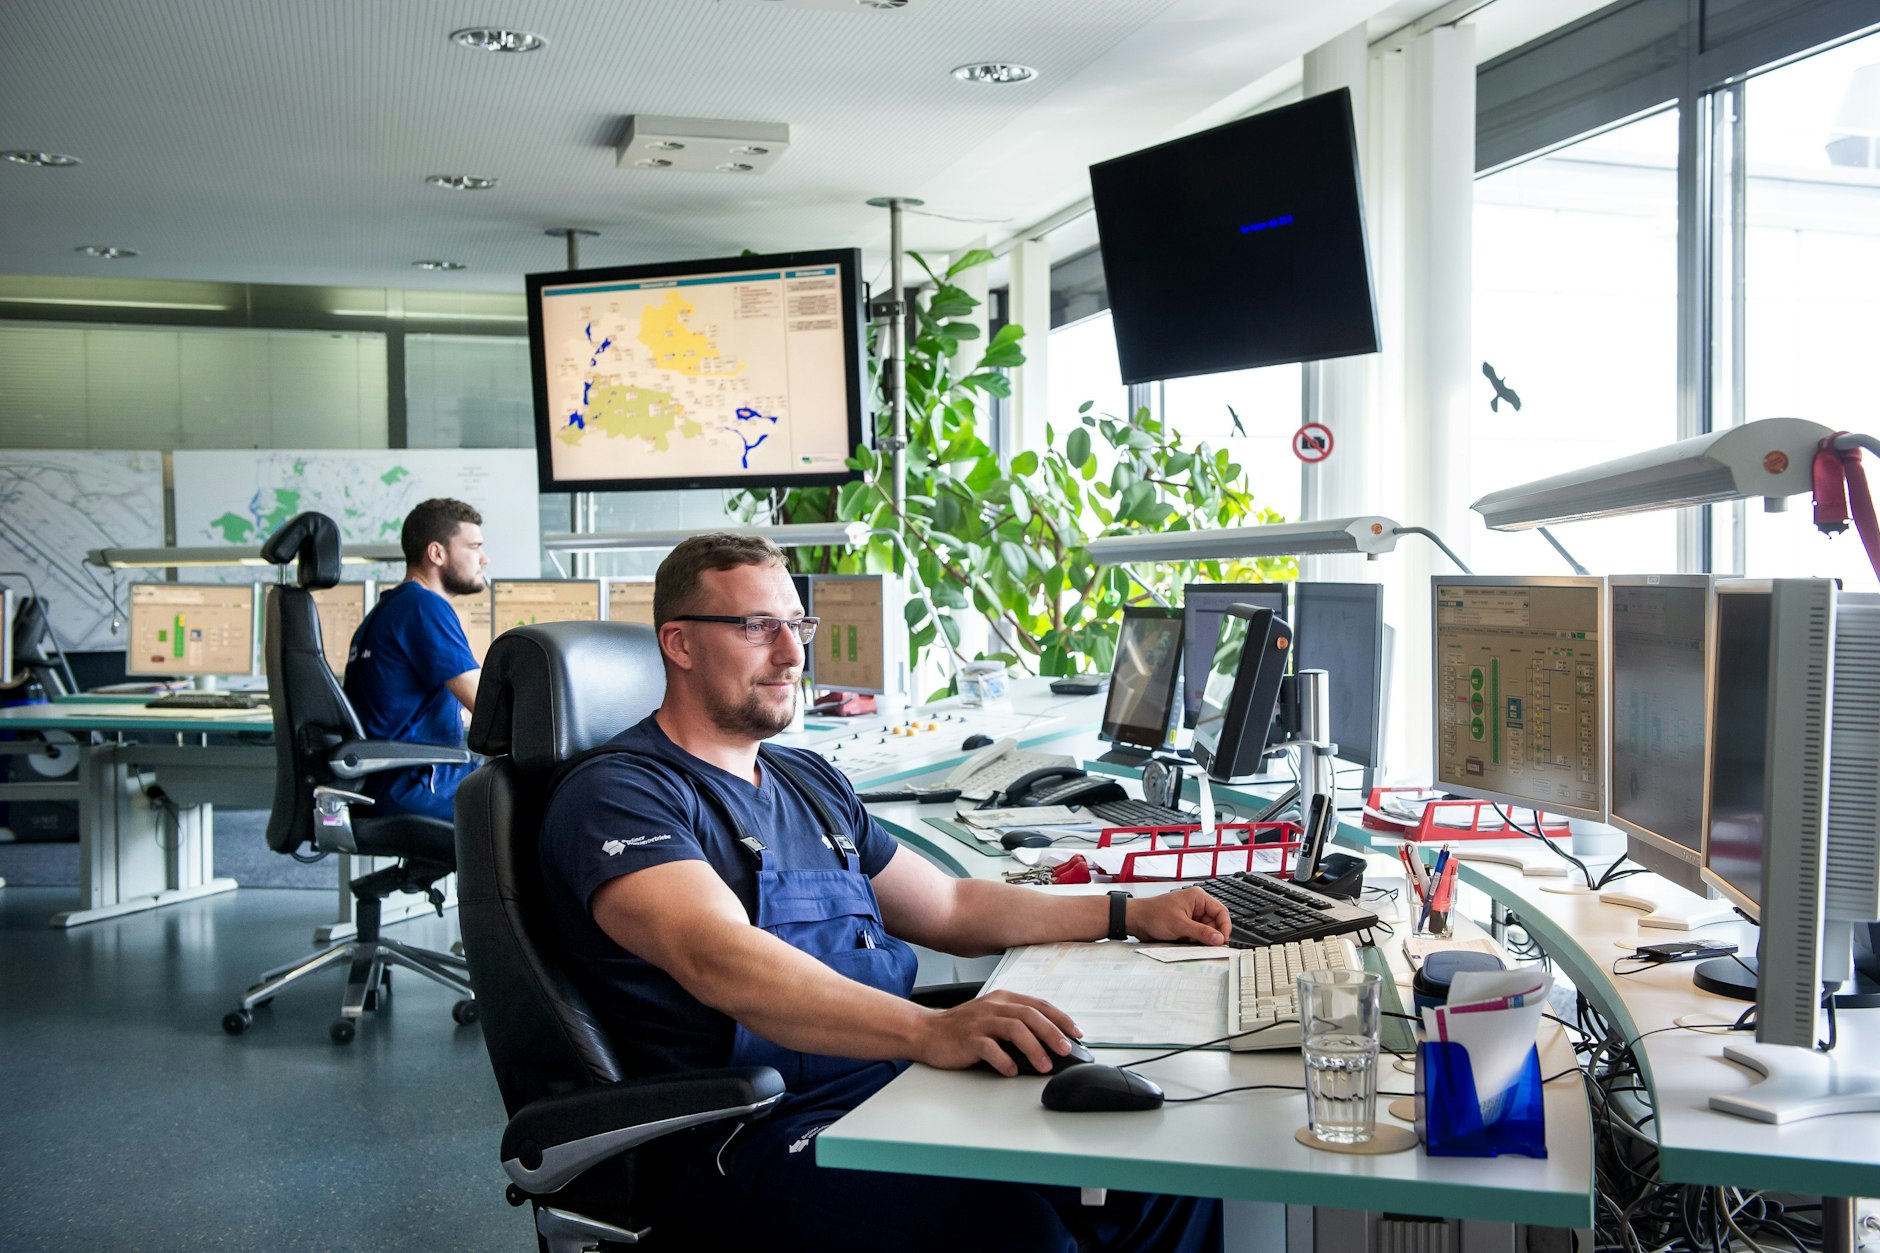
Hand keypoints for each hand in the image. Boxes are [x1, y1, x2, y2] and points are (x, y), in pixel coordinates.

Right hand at [913, 990, 1082, 1075]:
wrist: (927, 1031)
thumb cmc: (963, 1028)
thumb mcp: (992, 1017)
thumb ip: (1017, 1024)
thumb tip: (1049, 1043)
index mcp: (1003, 999)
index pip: (1038, 1005)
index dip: (1060, 1018)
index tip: (1077, 1033)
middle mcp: (994, 1006)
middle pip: (1030, 1015)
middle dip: (1052, 1033)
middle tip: (1066, 1050)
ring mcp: (980, 1022)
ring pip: (1014, 1029)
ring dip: (1033, 1047)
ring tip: (1044, 1065)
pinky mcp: (968, 1039)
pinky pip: (990, 1048)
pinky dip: (1004, 1060)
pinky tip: (1011, 1071)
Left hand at [1123, 887, 1229, 945]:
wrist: (1136, 920)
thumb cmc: (1153, 914)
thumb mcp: (1179, 925)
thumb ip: (1201, 932)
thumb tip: (1219, 939)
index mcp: (1198, 898)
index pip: (1221, 912)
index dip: (1224, 927)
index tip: (1223, 941)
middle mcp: (1196, 906)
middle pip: (1215, 923)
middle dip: (1212, 935)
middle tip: (1210, 947)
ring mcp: (1191, 916)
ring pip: (1206, 931)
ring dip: (1202, 940)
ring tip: (1192, 942)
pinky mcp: (1186, 926)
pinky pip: (1197, 936)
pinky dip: (1195, 941)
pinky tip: (1187, 943)